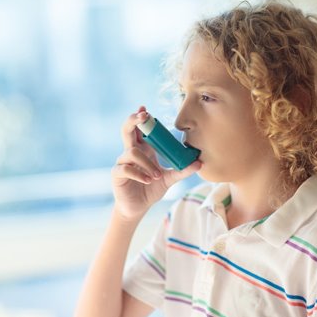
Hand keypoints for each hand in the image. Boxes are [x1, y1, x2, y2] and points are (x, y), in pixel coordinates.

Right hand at [111, 106, 200, 220]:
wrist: (138, 207)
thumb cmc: (151, 189)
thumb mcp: (169, 178)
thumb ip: (182, 170)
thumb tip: (199, 163)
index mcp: (143, 149)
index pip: (140, 129)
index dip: (141, 117)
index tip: (145, 109)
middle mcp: (131, 152)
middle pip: (127, 130)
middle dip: (134, 120)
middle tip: (143, 116)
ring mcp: (122, 162)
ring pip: (132, 152)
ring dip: (146, 162)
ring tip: (156, 175)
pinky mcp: (117, 174)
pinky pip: (126, 168)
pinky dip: (139, 173)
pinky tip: (148, 180)